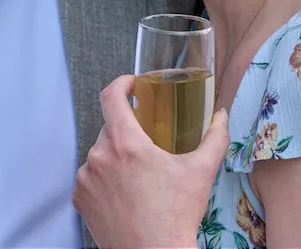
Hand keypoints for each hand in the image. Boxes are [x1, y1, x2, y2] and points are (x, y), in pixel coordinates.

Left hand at [72, 74, 229, 248]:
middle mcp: (100, 157)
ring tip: (138, 178)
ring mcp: (86, 178)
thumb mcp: (200, 173)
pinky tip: (123, 194)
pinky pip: (89, 177)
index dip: (121, 84)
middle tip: (147, 147)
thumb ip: (214, 138)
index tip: (131, 86)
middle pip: (109, 129)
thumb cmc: (176, 216)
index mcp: (126, 144)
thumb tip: (220, 116)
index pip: (110, 97)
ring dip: (115, 158)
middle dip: (128, 132)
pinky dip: (103, 180)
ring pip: (99, 154)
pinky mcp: (80, 198)